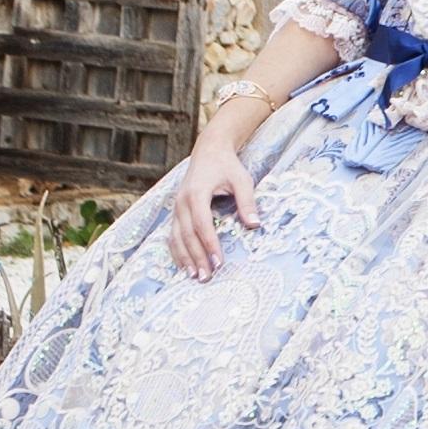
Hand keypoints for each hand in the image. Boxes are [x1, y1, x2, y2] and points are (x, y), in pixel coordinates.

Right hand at [166, 138, 259, 280]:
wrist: (209, 151)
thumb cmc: (227, 166)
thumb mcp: (242, 179)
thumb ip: (247, 201)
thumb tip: (255, 225)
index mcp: (197, 193)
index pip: (202, 224)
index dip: (209, 244)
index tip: (219, 262)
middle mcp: (182, 202)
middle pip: (187, 234)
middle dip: (197, 257)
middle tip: (207, 277)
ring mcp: (176, 207)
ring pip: (175, 237)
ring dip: (184, 258)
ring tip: (194, 277)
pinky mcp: (175, 211)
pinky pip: (172, 234)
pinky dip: (176, 251)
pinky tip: (184, 265)